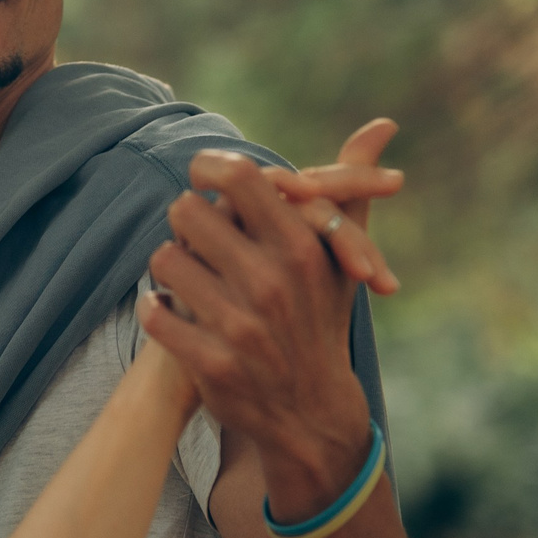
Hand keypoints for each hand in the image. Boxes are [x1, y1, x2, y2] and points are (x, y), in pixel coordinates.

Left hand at [143, 130, 396, 517]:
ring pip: (165, 260)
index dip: (208, 168)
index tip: (203, 180)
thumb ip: (350, 186)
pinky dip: (154, 308)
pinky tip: (168, 310)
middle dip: (186, 221)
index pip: (239, 176)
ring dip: (169, 266)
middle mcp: (272, 283)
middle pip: (187, 211)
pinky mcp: (212, 364)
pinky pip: (155, 313)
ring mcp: (241, 325)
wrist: (311, 412)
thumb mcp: (341, 256)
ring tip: (184, 276)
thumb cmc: (320, 318)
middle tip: (195, 235)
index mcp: (301, 247)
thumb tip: (383, 124)